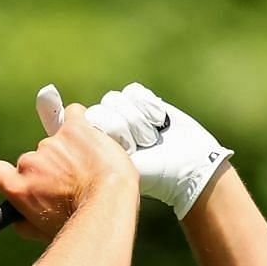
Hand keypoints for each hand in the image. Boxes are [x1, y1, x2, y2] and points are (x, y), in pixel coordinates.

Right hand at [0, 84, 138, 241]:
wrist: (108, 204)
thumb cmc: (79, 222)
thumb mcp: (43, 232)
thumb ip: (25, 222)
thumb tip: (18, 219)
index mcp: (17, 187)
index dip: (9, 173)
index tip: (23, 178)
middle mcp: (30, 163)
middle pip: (33, 160)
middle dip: (50, 169)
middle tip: (72, 183)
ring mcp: (51, 144)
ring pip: (56, 143)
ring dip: (70, 152)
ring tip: (90, 170)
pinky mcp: (73, 129)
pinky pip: (73, 115)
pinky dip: (80, 123)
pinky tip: (90, 136)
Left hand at [84, 81, 232, 218]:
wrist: (187, 167)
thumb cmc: (155, 173)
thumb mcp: (123, 167)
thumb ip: (98, 148)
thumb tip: (79, 122)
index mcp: (93, 147)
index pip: (89, 120)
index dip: (111, 131)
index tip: (127, 151)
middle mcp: (104, 128)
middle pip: (103, 108)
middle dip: (126, 128)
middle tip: (141, 146)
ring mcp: (122, 113)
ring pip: (119, 99)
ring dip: (140, 121)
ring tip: (150, 139)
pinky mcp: (140, 102)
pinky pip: (134, 92)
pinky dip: (149, 107)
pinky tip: (158, 123)